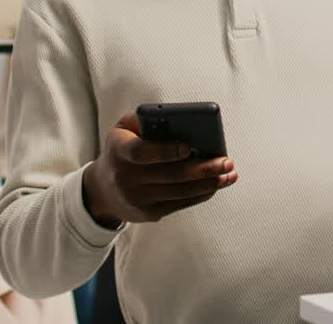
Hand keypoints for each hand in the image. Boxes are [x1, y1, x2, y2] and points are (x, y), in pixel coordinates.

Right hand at [81, 111, 236, 227]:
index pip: (140, 152)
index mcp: (117, 149)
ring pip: (179, 192)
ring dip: (209, 184)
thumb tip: (186, 123)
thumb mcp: (125, 128)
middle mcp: (124, 177)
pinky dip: (201, 194)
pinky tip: (216, 185)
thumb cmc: (123, 147)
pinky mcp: (148, 214)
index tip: (190, 147)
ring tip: (229, 174)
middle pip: (169, 175)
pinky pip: (180, 204)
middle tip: (226, 161)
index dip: (165, 151)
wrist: (103, 189)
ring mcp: (136, 199)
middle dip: (202, 169)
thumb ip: (148, 119)